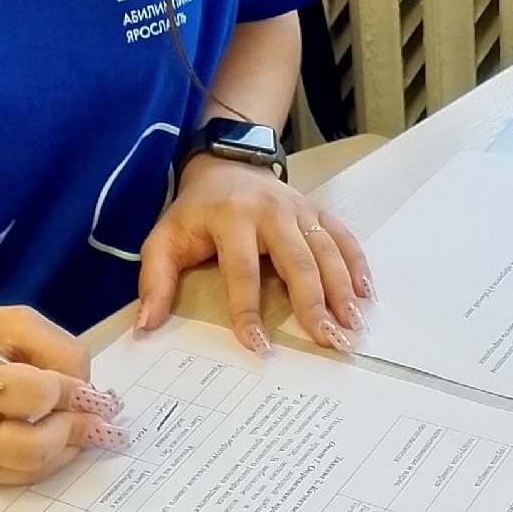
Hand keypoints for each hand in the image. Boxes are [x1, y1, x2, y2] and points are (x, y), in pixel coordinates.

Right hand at [0, 304, 126, 485]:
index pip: (22, 394)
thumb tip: (88, 389)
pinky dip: (49, 458)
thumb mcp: (5, 323)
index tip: (83, 386)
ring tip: (90, 427)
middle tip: (101, 415)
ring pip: (30, 469)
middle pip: (30, 448)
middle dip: (74, 430)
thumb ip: (54, 347)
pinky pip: (19, 477)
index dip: (63, 391)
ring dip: (69, 448)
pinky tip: (63, 438)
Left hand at [136, 154, 370, 355]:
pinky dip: (357, 265)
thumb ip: (155, 280)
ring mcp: (298, 208)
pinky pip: (342, 237)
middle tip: (328, 339)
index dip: (248, 310)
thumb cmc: (194, 213)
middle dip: (313, 302)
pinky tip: (367, 294)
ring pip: (326, 249)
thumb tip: (146, 326)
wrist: (224, 165)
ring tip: (351, 324)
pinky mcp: (317, 210)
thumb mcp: (163, 239)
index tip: (258, 346)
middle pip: (296, 260)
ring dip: (342, 288)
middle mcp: (270, 211)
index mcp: (230, 219)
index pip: (241, 270)